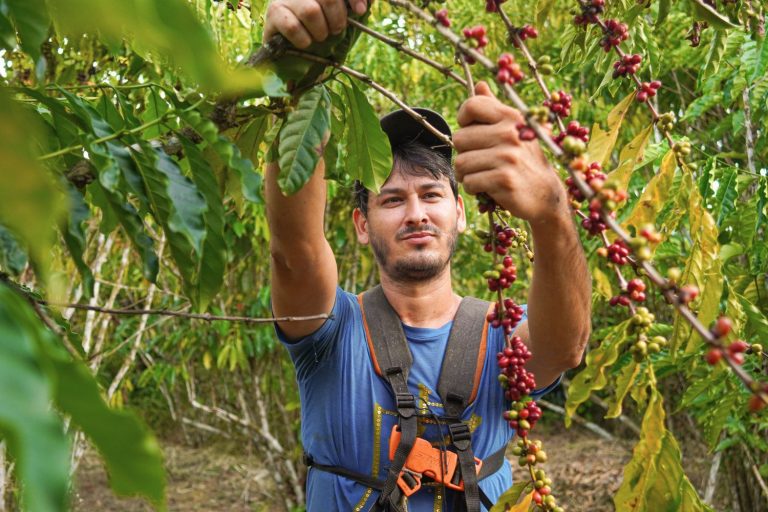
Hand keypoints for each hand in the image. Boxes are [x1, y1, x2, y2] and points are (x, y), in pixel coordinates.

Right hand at [263, 0, 367, 48]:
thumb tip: (364, 6)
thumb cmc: (319, 23)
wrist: (289, 42)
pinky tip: (305, 41)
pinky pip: (293, 27)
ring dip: (320, 31)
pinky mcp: (274, 13)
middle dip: (337, 18)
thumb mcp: (338, 12)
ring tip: (320, 36)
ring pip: (311, 12)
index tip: (360, 11)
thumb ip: (351, 4)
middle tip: (336, 29)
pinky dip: (304, 39)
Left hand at [453, 82, 567, 225]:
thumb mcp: (514, 130)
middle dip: (463, 154)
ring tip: (483, 175)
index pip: (471, 105)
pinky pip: (469, 182)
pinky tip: (488, 187)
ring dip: (466, 174)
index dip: (463, 120)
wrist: (546, 194)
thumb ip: (494, 108)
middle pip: (458, 138)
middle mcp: (510, 133)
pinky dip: (473, 188)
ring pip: (461, 163)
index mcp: (511, 117)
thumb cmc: (524, 159)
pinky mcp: (504, 179)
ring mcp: (507, 156)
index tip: (471, 131)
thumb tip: (479, 85)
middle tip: (479, 161)